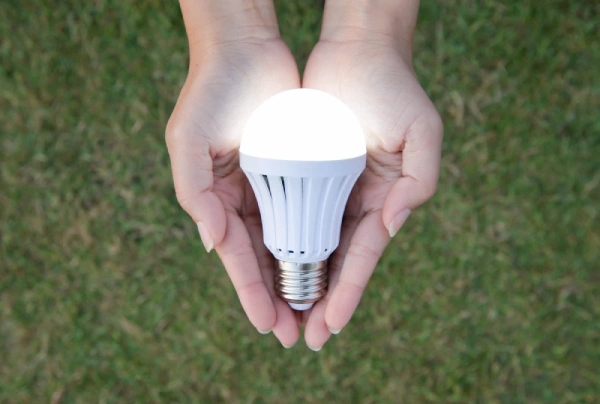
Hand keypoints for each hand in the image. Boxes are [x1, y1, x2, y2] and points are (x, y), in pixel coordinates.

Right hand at [166, 2, 301, 346]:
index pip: (237, 257)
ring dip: (300, 278)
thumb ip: (193, 192)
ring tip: (316, 314)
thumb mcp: (188, 140)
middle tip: (296, 335)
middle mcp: (244, 198)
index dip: (251, 293)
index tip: (268, 325)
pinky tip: (329, 265)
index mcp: (216, 198)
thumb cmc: (212, 91)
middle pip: (264, 259)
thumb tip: (212, 243)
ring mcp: (272, 186)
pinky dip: (316, 240)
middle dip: (278, 298)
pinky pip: (309, 211)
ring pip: (289, 243)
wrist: (246, 47)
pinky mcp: (298, 169)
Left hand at [301, 11, 442, 349]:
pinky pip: (292, 213)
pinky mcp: (305, 171)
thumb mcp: (422, 131)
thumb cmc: (392, 86)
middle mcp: (357, 200)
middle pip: (336, 260)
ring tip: (283, 316)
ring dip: (299, 281)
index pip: (363, 255)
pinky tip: (269, 268)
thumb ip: (420, 180)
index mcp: (385, 198)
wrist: (356, 49)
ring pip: (311, 244)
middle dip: (322, 300)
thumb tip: (392, 223)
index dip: (348, 291)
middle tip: (304, 338)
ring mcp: (330, 188)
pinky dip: (283, 243)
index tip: (331, 324)